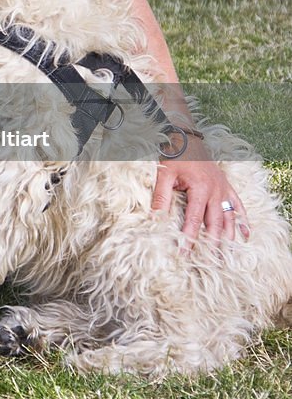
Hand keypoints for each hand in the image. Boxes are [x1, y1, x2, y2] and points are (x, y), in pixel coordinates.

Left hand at [151, 136, 250, 252]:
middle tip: (210, 262)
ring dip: (228, 237)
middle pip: (215, 224)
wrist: (187, 136)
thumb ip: (161, 196)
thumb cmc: (175, 154)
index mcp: (201, 189)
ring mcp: (224, 189)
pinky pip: (238, 206)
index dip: (189, 238)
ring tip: (226, 255)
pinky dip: (242, 220)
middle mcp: (216, 191)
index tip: (184, 253)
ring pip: (229, 218)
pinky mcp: (226, 186)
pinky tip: (245, 234)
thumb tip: (154, 218)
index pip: (195, 220)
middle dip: (213, 244)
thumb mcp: (165, 173)